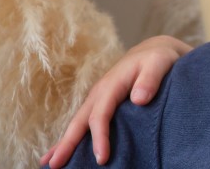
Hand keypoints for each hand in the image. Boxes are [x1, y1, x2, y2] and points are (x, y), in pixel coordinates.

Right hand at [40, 35, 190, 167]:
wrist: (152, 51)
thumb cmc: (157, 58)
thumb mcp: (159, 63)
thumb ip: (150, 80)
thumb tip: (139, 99)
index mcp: (111, 85)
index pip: (101, 115)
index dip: (99, 137)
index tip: (102, 159)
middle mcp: (99, 93)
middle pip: (80, 121)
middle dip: (67, 144)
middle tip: (55, 166)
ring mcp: (97, 99)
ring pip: (77, 123)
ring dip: (64, 143)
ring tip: (50, 165)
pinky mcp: (100, 104)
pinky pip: (83, 122)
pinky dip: (70, 137)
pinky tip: (60, 151)